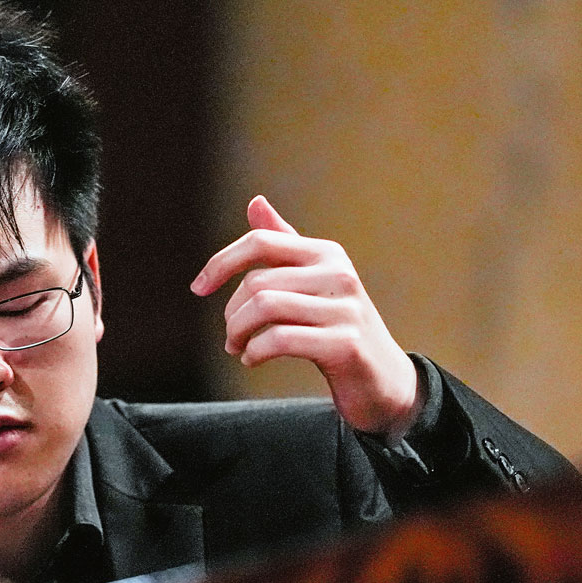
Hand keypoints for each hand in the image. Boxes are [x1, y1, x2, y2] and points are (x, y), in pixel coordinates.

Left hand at [190, 195, 420, 438]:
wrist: (383, 381)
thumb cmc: (337, 328)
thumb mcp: (312, 283)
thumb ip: (284, 246)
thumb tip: (255, 202)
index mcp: (327, 254)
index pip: (261, 243)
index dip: (221, 263)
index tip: (198, 288)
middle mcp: (339, 274)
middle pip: (257, 282)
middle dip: (232, 313)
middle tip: (231, 337)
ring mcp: (344, 309)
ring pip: (265, 307)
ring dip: (238, 333)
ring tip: (238, 348)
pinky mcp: (344, 344)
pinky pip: (280, 339)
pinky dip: (255, 351)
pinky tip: (252, 359)